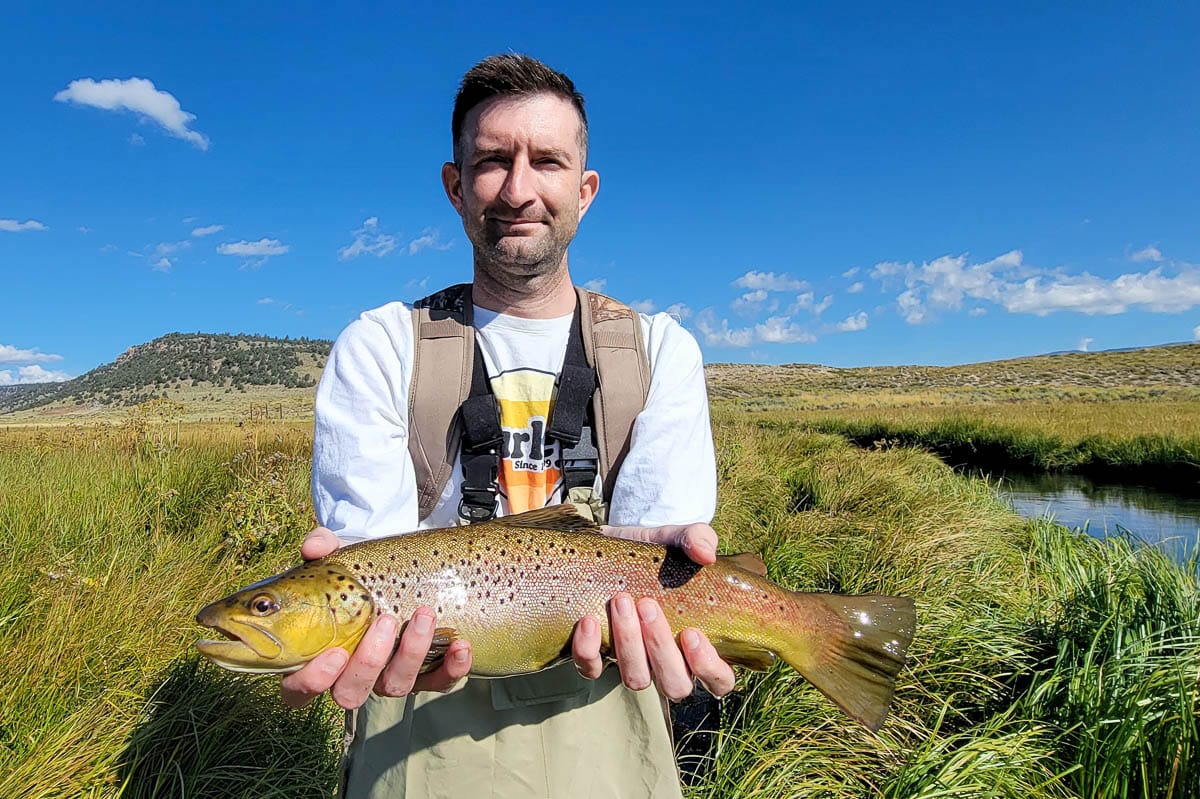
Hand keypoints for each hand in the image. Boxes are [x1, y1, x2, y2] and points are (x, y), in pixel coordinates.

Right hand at [279, 527, 472, 709]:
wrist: (395, 572)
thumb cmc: (356, 574)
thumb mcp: (338, 558)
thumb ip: (321, 548)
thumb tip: (313, 549)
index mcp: (317, 657)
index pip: (299, 691)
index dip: (313, 681)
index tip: (334, 652)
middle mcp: (351, 676)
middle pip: (351, 693)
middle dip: (369, 662)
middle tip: (384, 621)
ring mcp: (388, 677)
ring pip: (397, 686)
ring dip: (412, 654)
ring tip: (423, 615)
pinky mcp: (425, 675)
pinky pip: (438, 683)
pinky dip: (451, 669)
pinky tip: (460, 646)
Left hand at [573, 522, 735, 700]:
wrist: (615, 546)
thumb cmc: (659, 552)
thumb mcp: (679, 538)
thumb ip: (698, 539)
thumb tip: (705, 554)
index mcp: (699, 644)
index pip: (719, 681)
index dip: (709, 668)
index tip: (692, 634)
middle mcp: (668, 662)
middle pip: (675, 684)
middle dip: (661, 648)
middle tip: (647, 605)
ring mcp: (633, 663)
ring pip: (636, 679)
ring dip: (629, 645)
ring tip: (621, 601)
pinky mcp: (597, 657)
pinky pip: (591, 670)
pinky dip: (589, 650)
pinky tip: (589, 620)